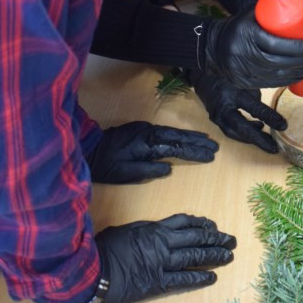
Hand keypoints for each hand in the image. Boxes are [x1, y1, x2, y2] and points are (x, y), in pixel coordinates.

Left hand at [86, 121, 218, 183]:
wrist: (87, 147)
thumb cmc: (104, 165)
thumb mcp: (124, 174)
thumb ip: (148, 170)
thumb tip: (169, 168)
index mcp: (147, 144)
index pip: (177, 148)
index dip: (194, 153)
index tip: (209, 157)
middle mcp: (148, 132)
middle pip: (178, 136)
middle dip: (197, 141)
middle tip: (215, 147)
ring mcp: (144, 128)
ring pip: (172, 132)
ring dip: (190, 136)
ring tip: (206, 140)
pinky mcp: (140, 128)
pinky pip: (165, 131)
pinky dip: (178, 134)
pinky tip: (184, 137)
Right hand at [96, 214, 235, 302]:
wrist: (93, 272)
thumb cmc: (104, 248)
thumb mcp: (127, 229)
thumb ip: (146, 228)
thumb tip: (157, 228)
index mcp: (155, 229)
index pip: (186, 223)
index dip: (202, 224)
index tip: (213, 225)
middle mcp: (164, 244)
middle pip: (197, 238)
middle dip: (216, 239)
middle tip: (232, 240)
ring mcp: (163, 264)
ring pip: (195, 258)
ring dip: (214, 256)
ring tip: (229, 256)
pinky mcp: (158, 283)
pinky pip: (184, 280)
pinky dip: (199, 278)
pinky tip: (212, 277)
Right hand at [190, 69, 285, 153]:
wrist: (201, 75)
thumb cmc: (226, 74)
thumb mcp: (243, 79)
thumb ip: (254, 96)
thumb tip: (266, 113)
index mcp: (232, 94)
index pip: (254, 108)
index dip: (269, 117)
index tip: (283, 126)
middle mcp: (223, 109)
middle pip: (242, 129)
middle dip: (259, 140)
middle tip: (274, 148)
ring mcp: (217, 117)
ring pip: (235, 134)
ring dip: (251, 139)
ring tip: (268, 141)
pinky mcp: (216, 120)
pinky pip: (231, 130)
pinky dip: (244, 133)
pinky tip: (257, 127)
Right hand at [202, 5, 302, 88]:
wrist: (212, 46)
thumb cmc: (237, 26)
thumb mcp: (251, 12)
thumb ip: (272, 6)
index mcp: (247, 35)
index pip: (276, 45)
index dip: (297, 48)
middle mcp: (245, 55)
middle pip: (279, 63)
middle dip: (302, 62)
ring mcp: (244, 72)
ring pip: (276, 76)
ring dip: (298, 74)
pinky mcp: (244, 82)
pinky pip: (269, 84)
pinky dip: (286, 81)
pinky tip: (298, 77)